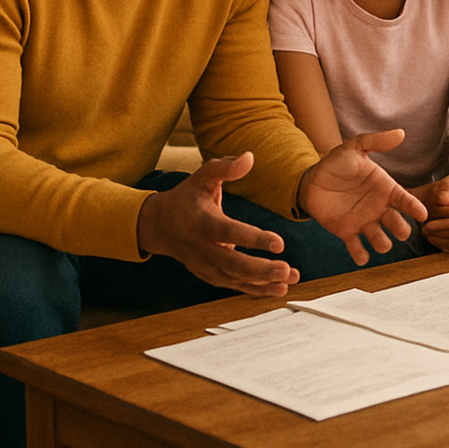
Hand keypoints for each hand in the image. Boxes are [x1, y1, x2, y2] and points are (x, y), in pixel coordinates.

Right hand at [136, 152, 297, 296]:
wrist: (159, 225)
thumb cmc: (186, 197)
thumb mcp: (203, 176)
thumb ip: (226, 167)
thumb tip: (250, 157)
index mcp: (202, 222)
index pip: (229, 232)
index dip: (253, 239)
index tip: (279, 243)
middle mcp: (202, 247)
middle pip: (232, 263)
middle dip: (260, 269)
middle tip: (286, 270)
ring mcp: (205, 264)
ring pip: (234, 278)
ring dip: (263, 283)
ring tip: (289, 279)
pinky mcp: (209, 275)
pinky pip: (233, 285)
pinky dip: (255, 290)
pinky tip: (279, 289)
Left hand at [298, 129, 427, 264]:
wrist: (312, 179)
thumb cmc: (337, 162)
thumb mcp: (355, 148)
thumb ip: (376, 141)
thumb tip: (400, 133)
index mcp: (385, 189)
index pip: (405, 200)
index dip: (414, 208)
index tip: (422, 215)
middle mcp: (379, 208)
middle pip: (398, 225)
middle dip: (401, 230)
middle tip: (398, 230)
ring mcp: (364, 222)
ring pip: (381, 240)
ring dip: (383, 244)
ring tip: (379, 240)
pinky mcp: (347, 233)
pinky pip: (358, 249)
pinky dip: (361, 255)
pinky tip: (361, 255)